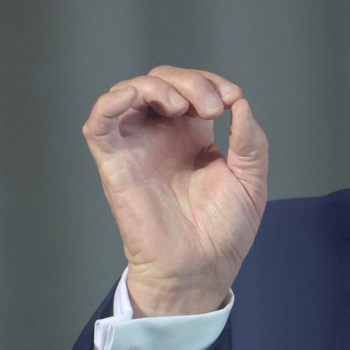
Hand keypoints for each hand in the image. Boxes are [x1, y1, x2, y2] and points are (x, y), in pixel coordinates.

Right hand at [83, 66, 268, 316]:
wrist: (202, 268)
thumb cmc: (225, 231)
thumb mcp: (251, 179)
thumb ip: (250, 141)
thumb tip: (241, 102)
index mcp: (195, 136)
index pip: (194, 87)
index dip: (212, 81)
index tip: (232, 98)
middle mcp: (163, 136)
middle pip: (163, 81)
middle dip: (190, 81)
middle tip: (212, 106)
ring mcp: (138, 147)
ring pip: (130, 92)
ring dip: (156, 85)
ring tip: (181, 106)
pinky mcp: (116, 163)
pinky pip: (98, 123)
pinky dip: (110, 100)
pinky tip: (131, 96)